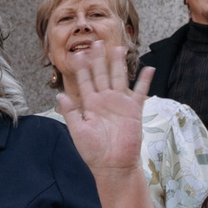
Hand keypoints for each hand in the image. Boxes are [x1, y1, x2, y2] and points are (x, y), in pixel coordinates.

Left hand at [54, 54, 150, 175]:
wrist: (113, 165)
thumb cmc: (93, 151)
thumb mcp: (77, 131)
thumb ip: (70, 112)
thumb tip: (59, 95)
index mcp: (90, 105)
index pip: (84, 82)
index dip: (81, 68)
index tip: (77, 54)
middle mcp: (104, 100)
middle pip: (101, 75)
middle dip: (98, 59)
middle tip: (96, 42)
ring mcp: (120, 103)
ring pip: (119, 78)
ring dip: (118, 64)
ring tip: (117, 48)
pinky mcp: (134, 110)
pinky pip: (140, 92)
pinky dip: (144, 81)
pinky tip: (148, 68)